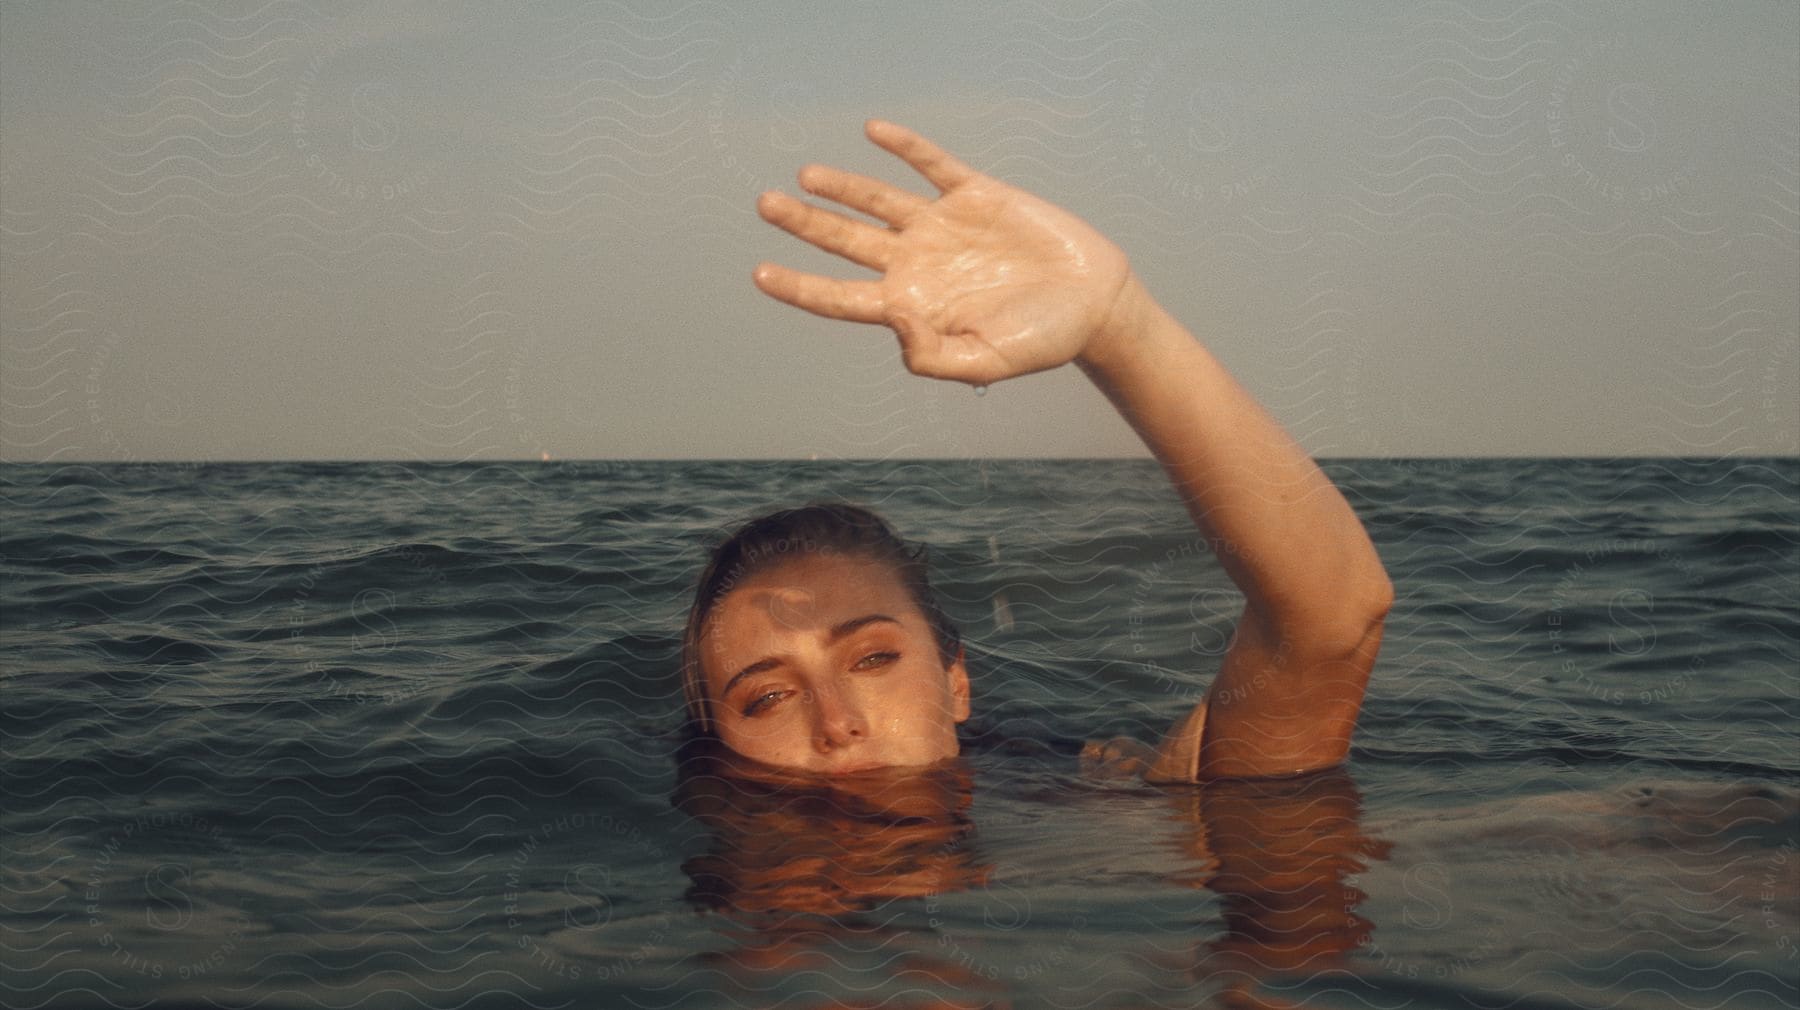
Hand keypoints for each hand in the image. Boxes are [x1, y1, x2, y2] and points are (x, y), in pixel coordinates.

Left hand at [752, 119, 1138, 385]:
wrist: (1094, 303)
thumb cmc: (1041, 342)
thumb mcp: (987, 362)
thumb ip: (935, 354)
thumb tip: (894, 319)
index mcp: (912, 306)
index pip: (841, 298)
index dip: (800, 287)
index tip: (760, 274)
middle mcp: (917, 263)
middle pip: (846, 242)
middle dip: (805, 224)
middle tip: (765, 205)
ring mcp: (943, 227)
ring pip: (878, 201)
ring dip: (841, 187)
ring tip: (805, 175)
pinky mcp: (976, 195)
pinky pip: (932, 165)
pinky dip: (905, 147)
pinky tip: (874, 131)